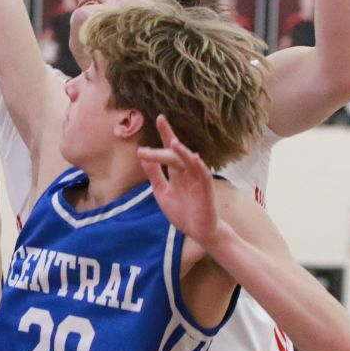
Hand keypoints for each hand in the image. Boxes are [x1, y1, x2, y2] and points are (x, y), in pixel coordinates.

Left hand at [137, 115, 226, 246]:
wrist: (198, 232)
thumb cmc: (182, 212)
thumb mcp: (162, 192)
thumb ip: (154, 175)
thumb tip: (142, 156)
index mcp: (177, 173)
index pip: (170, 150)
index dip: (166, 134)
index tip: (160, 118)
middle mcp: (188, 173)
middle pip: (174, 155)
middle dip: (162, 150)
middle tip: (144, 150)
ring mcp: (198, 180)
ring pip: (190, 162)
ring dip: (182, 152)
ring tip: (172, 142)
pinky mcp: (206, 190)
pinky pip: (203, 175)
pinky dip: (199, 166)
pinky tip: (194, 157)